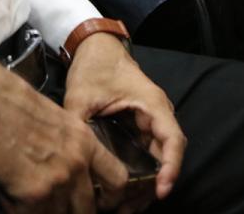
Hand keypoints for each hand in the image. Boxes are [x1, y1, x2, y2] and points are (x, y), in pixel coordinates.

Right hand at [0, 60, 124, 212]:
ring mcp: (58, 182)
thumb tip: (67, 171)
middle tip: (58, 208)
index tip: (103, 205)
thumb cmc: (13, 104)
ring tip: (28, 201)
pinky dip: (20, 211)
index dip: (112, 198)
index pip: (117, 179)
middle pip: (88, 208)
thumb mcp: (57, 118)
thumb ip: (70, 146)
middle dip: (74, 212)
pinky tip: (10, 197)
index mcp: (85, 141)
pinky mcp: (34, 195)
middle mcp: (77, 164)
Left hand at [62, 33, 184, 208]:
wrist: (95, 47)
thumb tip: (70, 156)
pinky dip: (140, 174)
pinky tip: (123, 192)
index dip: (171, 167)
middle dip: (154, 185)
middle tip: (132, 209)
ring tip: (126, 208)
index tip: (161, 190)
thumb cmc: (95, 65)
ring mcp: (149, 122)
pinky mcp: (139, 128)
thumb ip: (78, 124)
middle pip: (166, 156)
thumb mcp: (82, 95)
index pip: (173, 140)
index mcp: (152, 103)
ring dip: (147, 183)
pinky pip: (146, 155)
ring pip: (157, 159)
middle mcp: (157, 115)